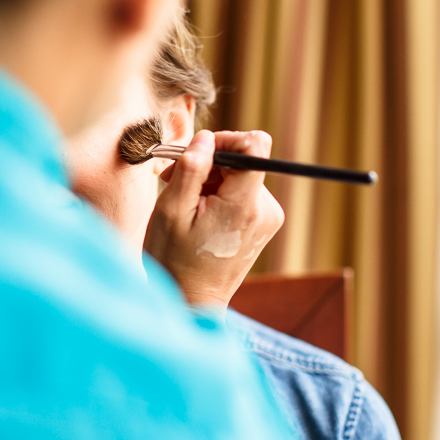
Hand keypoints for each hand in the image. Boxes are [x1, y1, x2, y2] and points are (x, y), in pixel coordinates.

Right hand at [143, 129, 284, 308]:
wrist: (192, 301)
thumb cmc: (175, 259)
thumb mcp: (172, 210)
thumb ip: (192, 168)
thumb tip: (206, 138)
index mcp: (244, 203)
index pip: (255, 144)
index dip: (226, 138)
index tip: (200, 152)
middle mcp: (265, 208)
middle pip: (244, 159)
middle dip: (209, 162)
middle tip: (174, 178)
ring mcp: (267, 217)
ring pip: (240, 174)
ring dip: (210, 179)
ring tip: (183, 201)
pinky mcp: (262, 223)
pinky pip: (242, 191)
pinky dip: (219, 193)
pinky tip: (198, 212)